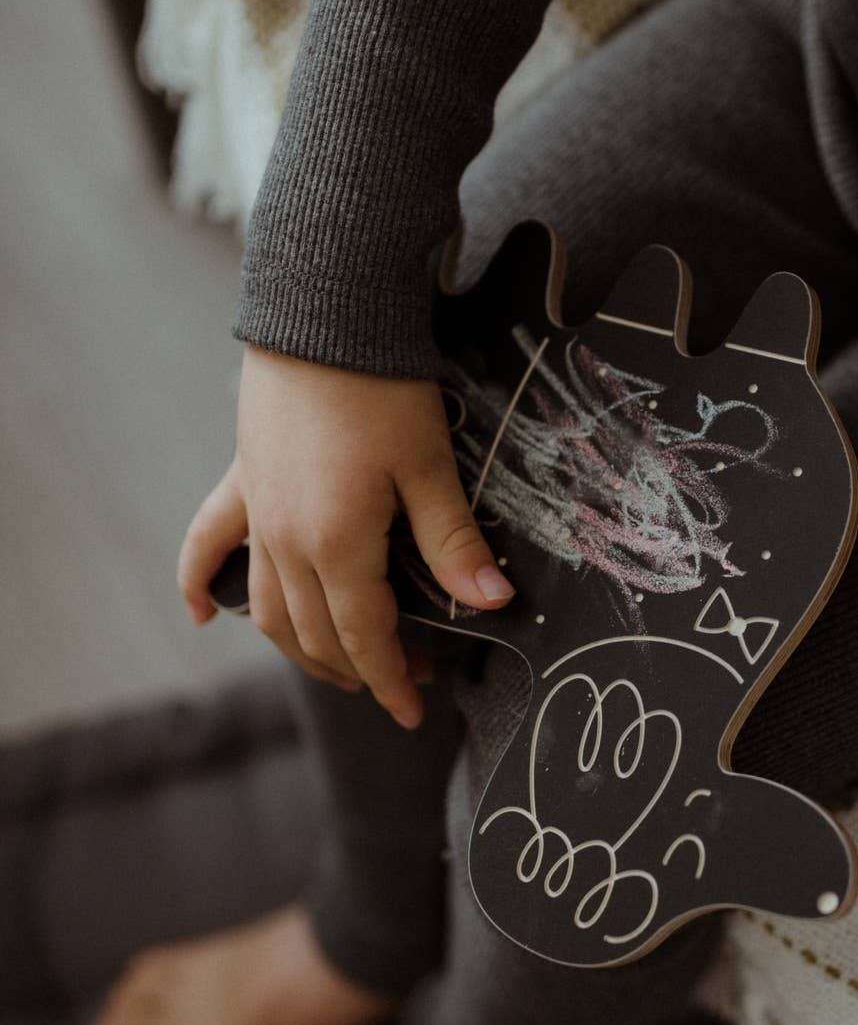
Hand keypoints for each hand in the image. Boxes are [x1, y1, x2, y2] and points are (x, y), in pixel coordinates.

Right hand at [178, 347, 513, 726]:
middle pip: (316, 632)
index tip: (413, 709)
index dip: (390, 678)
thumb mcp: (430, 464)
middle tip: (403, 678)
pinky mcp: (242, 482)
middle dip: (359, 668)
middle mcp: (285, 541)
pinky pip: (207, 545)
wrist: (323, 316)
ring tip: (337, 667)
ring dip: (300, 647)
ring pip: (268, 608)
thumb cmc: (384, 387)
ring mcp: (257, 514)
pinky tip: (202, 615)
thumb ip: (453, 541)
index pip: (364, 635)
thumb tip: (492, 603)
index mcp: (336, 544)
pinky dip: (199, 584)